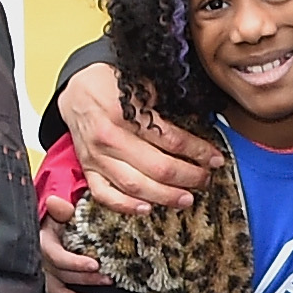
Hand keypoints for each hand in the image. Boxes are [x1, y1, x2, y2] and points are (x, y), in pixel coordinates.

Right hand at [38, 203, 109, 292]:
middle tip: (107, 279)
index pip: (56, 255)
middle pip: (61, 273)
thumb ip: (61, 210)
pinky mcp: (50, 281)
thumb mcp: (60, 211)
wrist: (51, 225)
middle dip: (85, 278)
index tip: (95, 265)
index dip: (74, 262)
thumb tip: (54, 202)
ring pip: (58, 288)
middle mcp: (41, 259)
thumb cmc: (59, 218)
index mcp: (43, 241)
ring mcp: (45, 272)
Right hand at [60, 60, 217, 216]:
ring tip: (186, 199)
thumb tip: (198, 126)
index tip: (215, 159)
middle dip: (187, 177)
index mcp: (124, 112)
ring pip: (134, 185)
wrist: (76, 88)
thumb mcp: (141, 83)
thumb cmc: (112, 84)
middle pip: (156, 167)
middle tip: (205, 180)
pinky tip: (146, 209)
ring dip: (164, 196)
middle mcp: (109, 138)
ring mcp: (96, 156)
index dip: (198, 151)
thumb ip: (165, 104)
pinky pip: (104, 195)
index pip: (171, 139)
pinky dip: (125, 206)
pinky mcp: (87, 168)